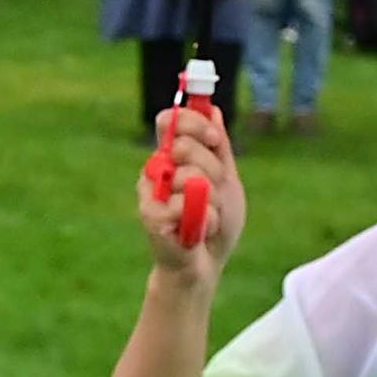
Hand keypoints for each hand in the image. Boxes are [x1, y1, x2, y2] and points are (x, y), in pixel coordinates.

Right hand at [136, 99, 246, 292]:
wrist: (204, 266)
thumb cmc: (215, 224)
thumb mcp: (227, 181)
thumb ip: (219, 148)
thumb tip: (214, 110)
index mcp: (173, 157)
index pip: (171, 121)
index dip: (191, 122)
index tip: (213, 137)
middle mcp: (156, 169)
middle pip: (183, 145)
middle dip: (212, 169)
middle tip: (214, 191)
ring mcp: (149, 191)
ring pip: (190, 176)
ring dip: (213, 201)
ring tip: (207, 218)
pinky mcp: (149, 214)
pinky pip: (187, 204)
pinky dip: (206, 220)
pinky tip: (198, 232)